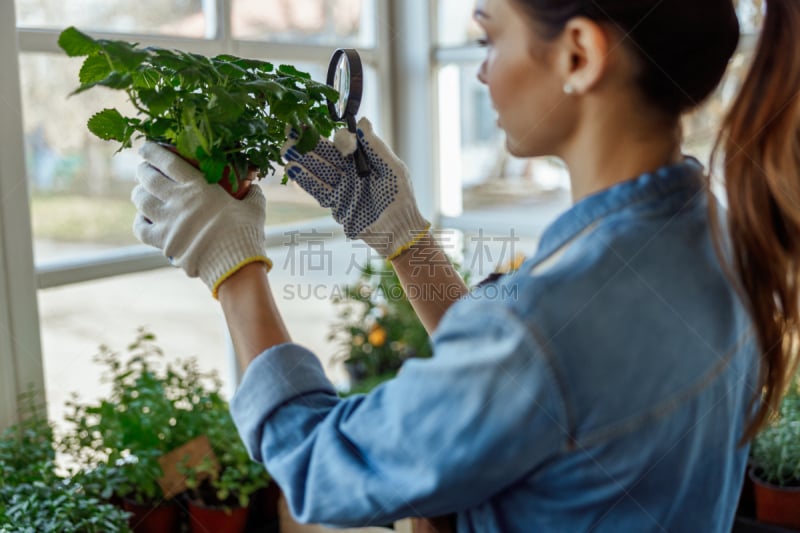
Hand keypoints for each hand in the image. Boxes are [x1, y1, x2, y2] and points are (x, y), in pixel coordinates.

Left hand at [131, 142, 271, 297]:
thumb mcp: (254, 208)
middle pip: (148, 178)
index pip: (167, 161)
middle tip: (144, 170)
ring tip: (142, 192)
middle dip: (143, 170)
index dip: (153, 151)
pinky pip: (141, 228)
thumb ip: (251, 194)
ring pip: (141, 200)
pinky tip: (144, 219)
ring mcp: (167, 222)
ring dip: (139, 193)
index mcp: (198, 186)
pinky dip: (140, 221)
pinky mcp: (163, 243)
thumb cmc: (246, 233)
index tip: (146, 147)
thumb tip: (253, 187)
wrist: (235, 265)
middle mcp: (177, 201)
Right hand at [282, 117, 429, 258]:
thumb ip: (376, 147)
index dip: (336, 138)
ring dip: (302, 159)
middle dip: (308, 143)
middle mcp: (349, 171)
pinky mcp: (335, 204)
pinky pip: (318, 190)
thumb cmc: (401, 198)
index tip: (335, 137)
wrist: (398, 230)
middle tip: (290, 130)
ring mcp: (341, 187)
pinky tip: (292, 169)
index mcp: (364, 159)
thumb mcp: (392, 169)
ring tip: (285, 148)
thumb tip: (362, 121)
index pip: (344, 143)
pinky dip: (306, 180)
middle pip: (325, 154)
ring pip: (318, 170)